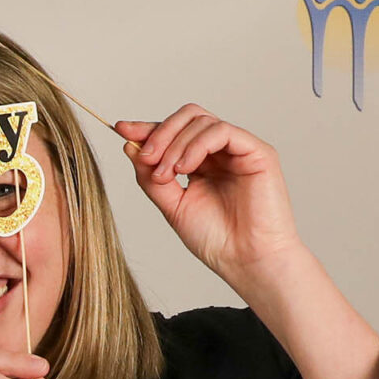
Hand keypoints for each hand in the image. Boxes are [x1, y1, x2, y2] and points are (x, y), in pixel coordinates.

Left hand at [114, 105, 300, 288]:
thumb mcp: (171, 205)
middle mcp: (220, 152)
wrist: (245, 261)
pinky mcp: (258, 152)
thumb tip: (130, 146)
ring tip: (167, 174)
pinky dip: (197, 145)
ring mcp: (239, 150)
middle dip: (160, 132)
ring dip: (175, 144)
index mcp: (201, 163)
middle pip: (187, 117)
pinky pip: (222, 131)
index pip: (173, 133)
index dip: (147, 128)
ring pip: (201, 121)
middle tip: (147, 158)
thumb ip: (151, 177)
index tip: (121, 129)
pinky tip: (185, 168)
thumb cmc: (216, 240)